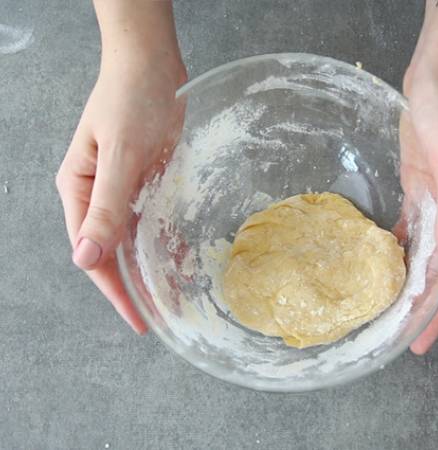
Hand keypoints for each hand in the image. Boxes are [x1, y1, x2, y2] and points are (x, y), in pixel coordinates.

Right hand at [56, 49, 186, 333]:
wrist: (153, 65)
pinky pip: (154, 220)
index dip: (114, 289)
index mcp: (79, 192)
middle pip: (113, 251)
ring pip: (134, 240)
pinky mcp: (147, 181)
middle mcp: (98, 196)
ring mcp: (124, 189)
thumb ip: (104, 207)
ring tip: (173, 299)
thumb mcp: (119, 156)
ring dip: (150, 267)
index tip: (137, 318)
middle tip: (160, 318)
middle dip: (133, 285)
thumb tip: (85, 259)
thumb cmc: (130, 101)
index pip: (93, 253)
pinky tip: (182, 260)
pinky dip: (165, 241)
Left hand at [399, 60, 437, 353]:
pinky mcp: (421, 188)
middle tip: (398, 337)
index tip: (419, 338)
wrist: (437, 73)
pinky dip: (399, 250)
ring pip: (426, 252)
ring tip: (388, 311)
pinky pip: (412, 229)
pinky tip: (384, 266)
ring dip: (410, 281)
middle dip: (424, 304)